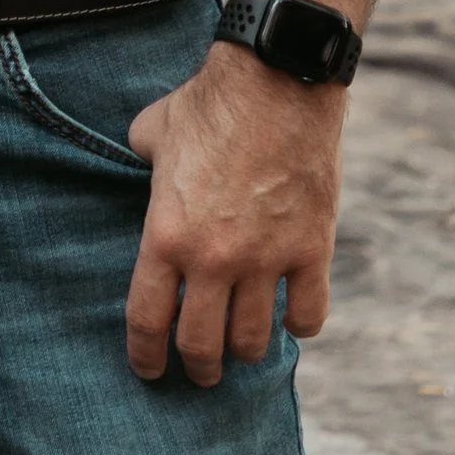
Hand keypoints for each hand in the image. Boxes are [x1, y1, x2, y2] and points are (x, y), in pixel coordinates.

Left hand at [125, 47, 340, 386]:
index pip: (147, 321)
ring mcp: (265, 259)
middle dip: (198, 369)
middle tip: (201, 373)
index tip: (150, 371)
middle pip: (201, 345)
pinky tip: (293, 319)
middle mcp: (213, 259)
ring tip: (243, 349)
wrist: (276, 81)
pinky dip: (300, 324)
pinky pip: (309, 314)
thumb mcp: (151, 133)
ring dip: (246, 351)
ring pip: (254, 339)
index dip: (146, 356)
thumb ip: (142, 162)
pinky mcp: (312, 249)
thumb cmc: (209, 103)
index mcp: (165, 237)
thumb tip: (142, 163)